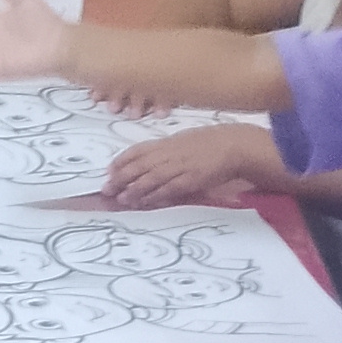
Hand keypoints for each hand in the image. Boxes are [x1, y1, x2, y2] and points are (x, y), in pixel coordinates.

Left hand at [105, 122, 283, 208]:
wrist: (234, 145)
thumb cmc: (211, 141)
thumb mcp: (184, 140)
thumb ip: (166, 149)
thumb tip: (149, 160)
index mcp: (166, 141)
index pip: (137, 150)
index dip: (121, 161)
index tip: (109, 170)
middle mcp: (169, 153)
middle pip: (139, 166)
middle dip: (120, 178)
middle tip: (107, 189)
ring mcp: (179, 166)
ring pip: (150, 179)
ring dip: (133, 190)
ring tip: (121, 198)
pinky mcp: (190, 179)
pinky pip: (168, 189)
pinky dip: (154, 196)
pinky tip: (144, 202)